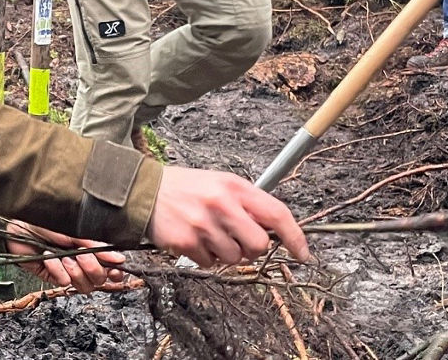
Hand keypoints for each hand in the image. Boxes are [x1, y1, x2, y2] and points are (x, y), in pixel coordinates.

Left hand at [5, 221, 125, 292]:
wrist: (19, 227)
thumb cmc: (46, 222)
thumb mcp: (74, 231)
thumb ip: (95, 245)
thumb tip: (118, 257)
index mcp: (89, 249)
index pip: (110, 267)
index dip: (115, 272)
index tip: (115, 270)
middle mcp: (80, 262)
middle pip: (99, 279)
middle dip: (92, 268)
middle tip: (81, 255)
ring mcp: (67, 271)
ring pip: (84, 285)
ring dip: (76, 271)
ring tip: (65, 257)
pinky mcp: (53, 277)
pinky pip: (64, 282)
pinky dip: (58, 270)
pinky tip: (50, 258)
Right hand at [146, 166, 309, 266]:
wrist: (145, 190)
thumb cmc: (188, 188)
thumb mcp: (221, 183)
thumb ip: (248, 203)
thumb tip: (276, 230)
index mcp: (234, 187)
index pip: (277, 213)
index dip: (295, 237)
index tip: (303, 253)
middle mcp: (221, 204)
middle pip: (259, 244)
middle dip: (252, 248)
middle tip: (237, 238)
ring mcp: (203, 224)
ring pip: (235, 258)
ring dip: (226, 252)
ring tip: (209, 234)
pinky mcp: (187, 242)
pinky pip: (210, 264)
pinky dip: (205, 257)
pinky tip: (195, 239)